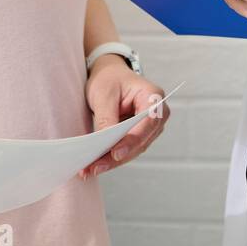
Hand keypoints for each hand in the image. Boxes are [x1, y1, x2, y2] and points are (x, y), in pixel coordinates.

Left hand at [79, 55, 169, 177]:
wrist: (110, 75)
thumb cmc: (110, 79)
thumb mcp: (104, 94)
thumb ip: (107, 117)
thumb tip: (105, 143)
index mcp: (153, 97)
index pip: (148, 123)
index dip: (132, 140)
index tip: (116, 153)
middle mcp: (157, 115)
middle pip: (140, 142)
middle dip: (116, 156)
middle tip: (94, 167)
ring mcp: (149, 128)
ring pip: (132, 151)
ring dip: (111, 162)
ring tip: (89, 170)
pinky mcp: (138, 137)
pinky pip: (126, 151)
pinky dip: (110, 159)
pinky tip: (94, 165)